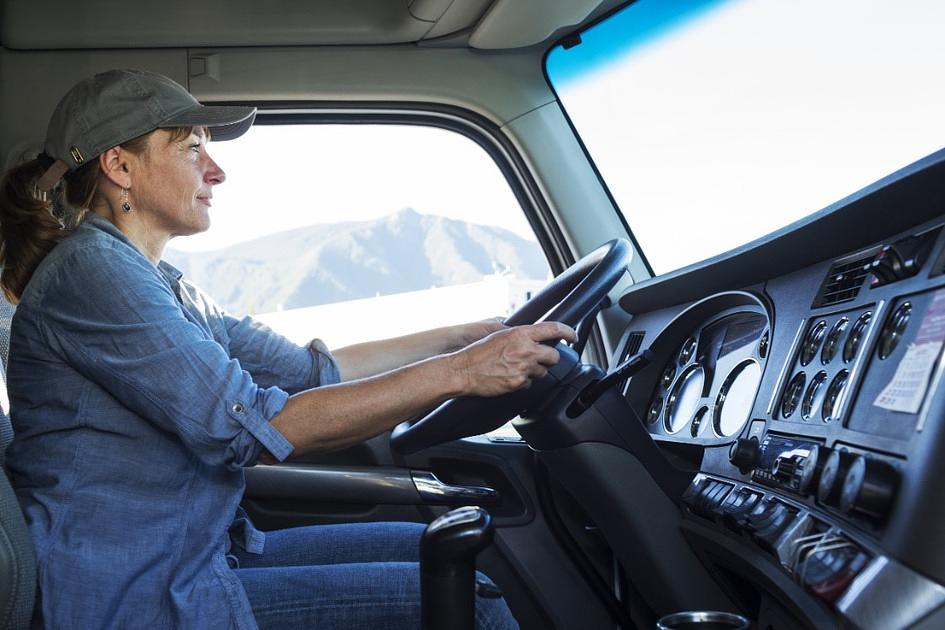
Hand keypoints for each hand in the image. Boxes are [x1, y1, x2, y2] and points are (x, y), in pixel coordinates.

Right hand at [453, 321, 577, 396]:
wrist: (464, 371)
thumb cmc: (478, 352)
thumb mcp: (500, 335)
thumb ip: (520, 336)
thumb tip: (535, 337)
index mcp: (521, 334)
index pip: (554, 329)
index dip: (568, 332)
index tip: (573, 336)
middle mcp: (525, 349)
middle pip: (554, 356)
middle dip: (548, 359)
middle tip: (539, 359)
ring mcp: (523, 367)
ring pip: (543, 372)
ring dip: (534, 371)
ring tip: (516, 368)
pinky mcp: (519, 382)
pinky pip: (529, 383)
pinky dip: (522, 382)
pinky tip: (509, 377)